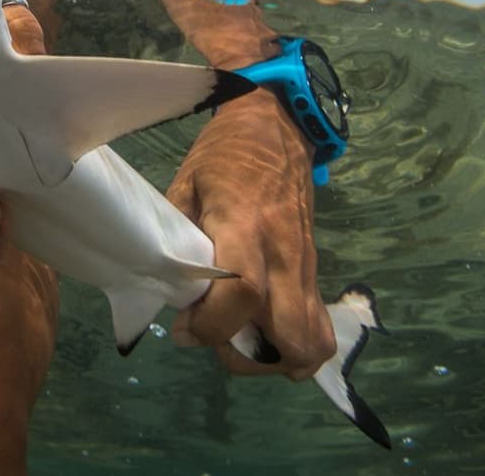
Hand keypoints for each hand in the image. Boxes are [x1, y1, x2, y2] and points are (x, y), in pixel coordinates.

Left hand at [156, 0, 336, 378]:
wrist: (277, 124)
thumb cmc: (222, 154)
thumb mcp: (185, 187)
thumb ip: (177, 240)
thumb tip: (165, 291)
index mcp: (244, 225)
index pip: (242, 294)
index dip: (211, 326)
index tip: (183, 328)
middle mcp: (283, 252)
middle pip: (288, 336)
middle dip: (248, 358)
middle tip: (216, 340)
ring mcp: (305, 264)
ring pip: (313, 342)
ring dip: (276, 359)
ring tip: (240, 341)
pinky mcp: (314, 270)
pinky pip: (319, 327)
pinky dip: (296, 346)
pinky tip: (263, 334)